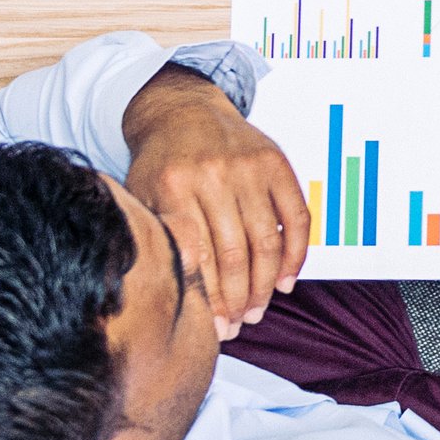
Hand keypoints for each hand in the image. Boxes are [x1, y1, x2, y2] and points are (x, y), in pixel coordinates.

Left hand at [121, 66, 309, 338]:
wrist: (182, 111)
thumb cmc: (161, 165)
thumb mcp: (143, 196)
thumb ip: (161, 237)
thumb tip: (179, 298)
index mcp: (173, 188)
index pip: (200, 258)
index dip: (209, 299)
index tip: (213, 328)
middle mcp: (213, 176)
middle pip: (235, 254)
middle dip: (239, 299)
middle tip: (238, 325)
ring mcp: (248, 168)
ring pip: (266, 241)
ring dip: (265, 285)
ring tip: (257, 310)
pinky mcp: (275, 163)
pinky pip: (296, 217)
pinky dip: (296, 254)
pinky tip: (286, 280)